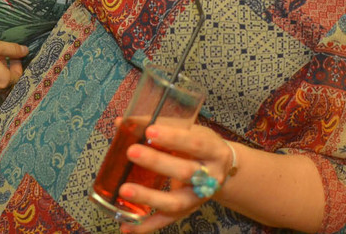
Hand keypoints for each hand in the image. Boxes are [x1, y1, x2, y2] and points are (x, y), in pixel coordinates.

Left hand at [116, 124, 232, 232]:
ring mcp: (199, 198)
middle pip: (184, 172)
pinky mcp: (188, 211)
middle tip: (131, 152)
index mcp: (213, 150)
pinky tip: (127, 227)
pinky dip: (147, 226)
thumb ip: (160, 125)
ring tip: (124, 190)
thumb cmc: (200, 144)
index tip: (150, 130)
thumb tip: (121, 122)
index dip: (173, 138)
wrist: (224, 169)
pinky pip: (167, 220)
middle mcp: (211, 177)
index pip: (195, 143)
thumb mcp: (191, 130)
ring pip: (175, 202)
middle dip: (156, 162)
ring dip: (148, 197)